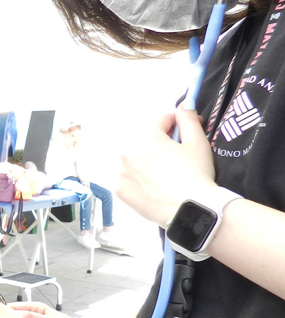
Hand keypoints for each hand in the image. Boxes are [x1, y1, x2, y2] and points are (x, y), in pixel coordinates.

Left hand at [116, 108, 216, 226]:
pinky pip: (130, 177)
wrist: (192, 211)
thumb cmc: (196, 175)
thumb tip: (183, 106)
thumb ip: (187, 119)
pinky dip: (141, 177)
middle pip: (145, 138)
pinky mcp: (120, 190)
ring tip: (169, 171)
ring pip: (136, 158)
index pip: (160, 119)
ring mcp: (121, 173)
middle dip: (162, 140)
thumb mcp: (198, 142)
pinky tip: (157, 184)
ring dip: (149, 158)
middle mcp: (126, 152)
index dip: (178, 122)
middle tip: (180, 153)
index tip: (189, 127)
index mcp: (144, 137)